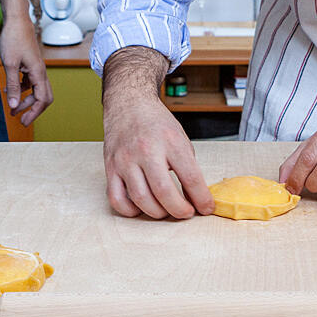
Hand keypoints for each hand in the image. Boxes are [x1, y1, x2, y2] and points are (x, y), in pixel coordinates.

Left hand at [0, 16, 52, 124]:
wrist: (16, 20)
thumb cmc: (14, 38)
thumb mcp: (10, 64)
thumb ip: (12, 86)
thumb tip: (13, 105)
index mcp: (38, 72)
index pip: (42, 99)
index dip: (34, 113)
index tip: (24, 122)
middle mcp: (40, 71)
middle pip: (43, 97)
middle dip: (33, 109)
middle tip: (22, 120)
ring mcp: (35, 68)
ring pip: (36, 90)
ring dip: (25, 100)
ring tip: (12, 108)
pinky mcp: (30, 64)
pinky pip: (29, 82)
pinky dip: (21, 89)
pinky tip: (9, 90)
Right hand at [103, 92, 214, 218]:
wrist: (129, 104)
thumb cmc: (156, 123)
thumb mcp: (180, 138)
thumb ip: (188, 167)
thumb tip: (196, 198)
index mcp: (170, 141)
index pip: (191, 178)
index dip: (202, 199)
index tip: (206, 207)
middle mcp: (147, 150)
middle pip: (164, 192)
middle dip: (180, 210)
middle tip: (186, 212)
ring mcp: (126, 159)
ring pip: (141, 200)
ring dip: (158, 213)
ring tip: (165, 209)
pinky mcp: (111, 167)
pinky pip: (117, 199)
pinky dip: (130, 211)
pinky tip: (141, 206)